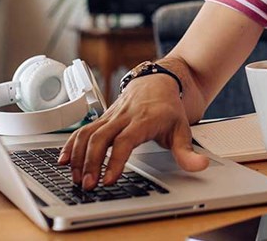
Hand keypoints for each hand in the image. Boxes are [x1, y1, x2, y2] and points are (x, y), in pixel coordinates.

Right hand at [58, 75, 208, 189]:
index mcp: (143, 120)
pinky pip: (83, 130)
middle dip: (91, 163)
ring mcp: (111, 116)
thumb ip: (188, 152)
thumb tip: (200, 166)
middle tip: (89, 185)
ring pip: (88, 133)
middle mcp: (123, 116)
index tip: (110, 179)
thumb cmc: (168, 107)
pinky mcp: (103, 118)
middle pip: (100, 138)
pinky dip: (71, 144)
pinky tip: (65, 160)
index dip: (115, 160)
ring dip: (79, 156)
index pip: (125, 140)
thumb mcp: (183, 129)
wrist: (158, 81)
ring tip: (77, 178)